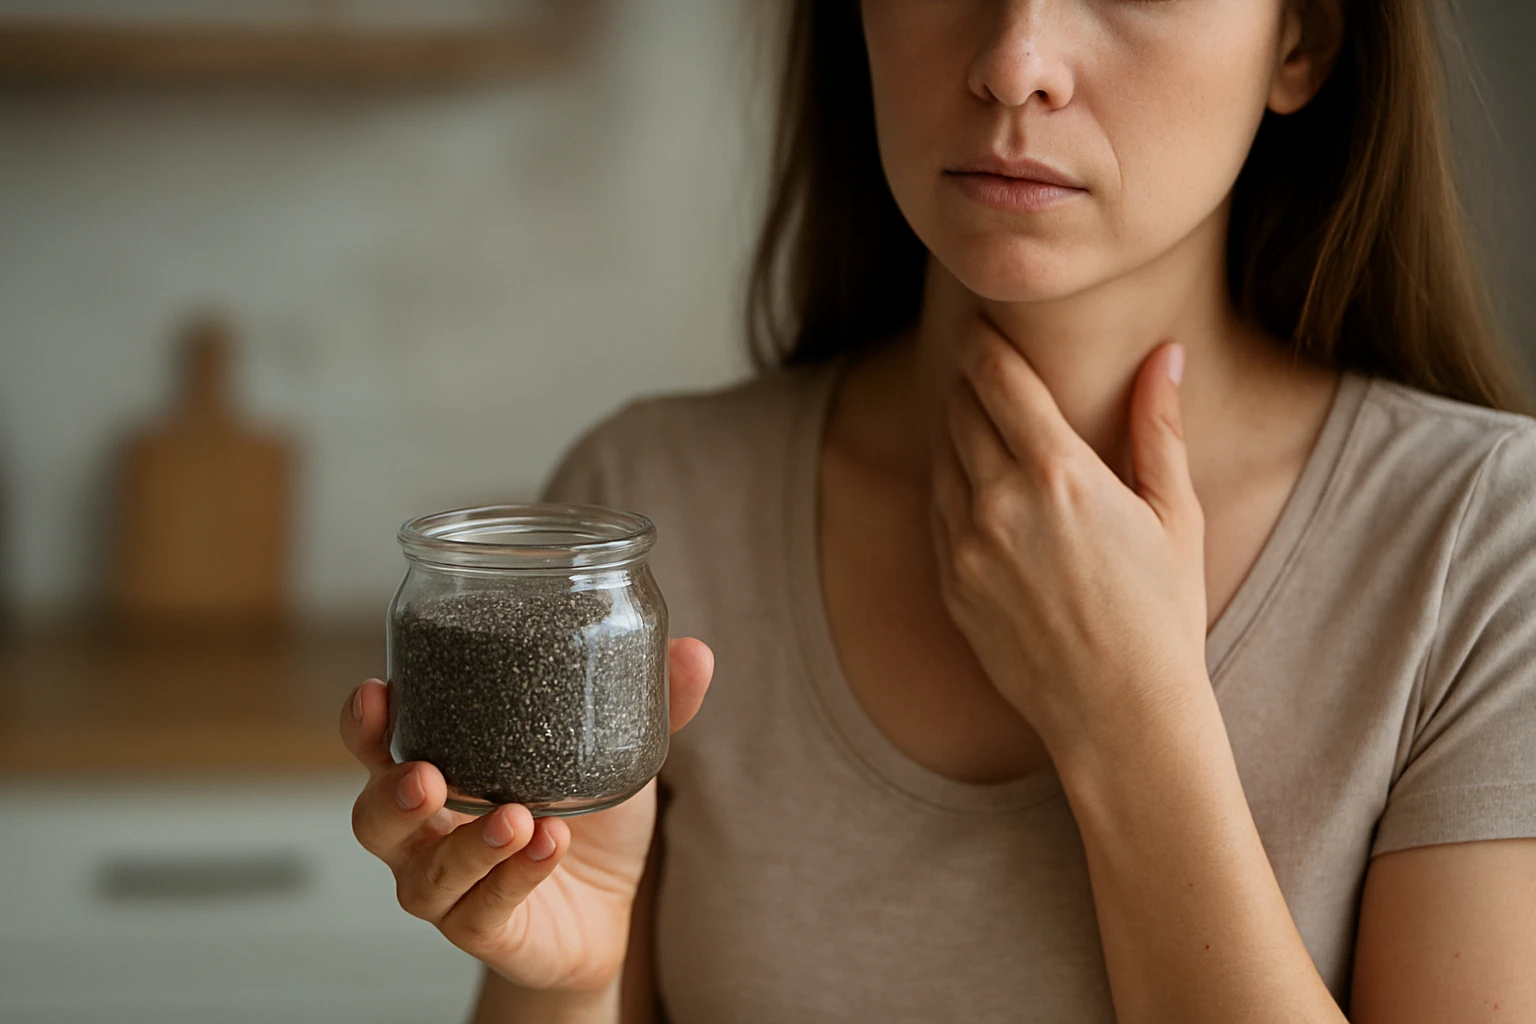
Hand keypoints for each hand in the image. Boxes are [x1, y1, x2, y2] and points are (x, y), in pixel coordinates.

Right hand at [340, 637, 712, 992]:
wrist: (609, 908)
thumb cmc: (586, 813)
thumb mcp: (612, 752)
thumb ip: (649, 703)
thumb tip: (694, 651)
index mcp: (442, 769)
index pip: (379, 745)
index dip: (365, 724)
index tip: (378, 692)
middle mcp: (427, 832)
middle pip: (373, 818)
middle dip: (390, 793)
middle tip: (425, 774)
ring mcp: (450, 888)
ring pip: (425, 876)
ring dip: (467, 845)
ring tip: (514, 816)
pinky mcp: (485, 931)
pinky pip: (483, 912)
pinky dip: (515, 877)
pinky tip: (548, 847)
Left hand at [929, 316, 1207, 757]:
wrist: (1118, 714)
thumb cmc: (1161, 615)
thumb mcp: (1173, 515)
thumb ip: (1158, 428)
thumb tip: (1166, 355)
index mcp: (1058, 475)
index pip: (998, 381)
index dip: (982, 342)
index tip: (976, 322)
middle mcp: (998, 503)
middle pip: (960, 412)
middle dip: (970, 384)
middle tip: (983, 369)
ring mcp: (964, 547)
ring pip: (941, 460)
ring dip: (956, 432)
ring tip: (979, 422)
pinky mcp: (948, 585)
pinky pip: (935, 512)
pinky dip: (949, 486)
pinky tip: (975, 486)